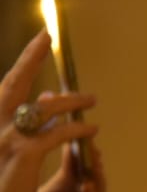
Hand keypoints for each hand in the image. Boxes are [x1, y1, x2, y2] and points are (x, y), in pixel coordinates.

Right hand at [0, 32, 98, 191]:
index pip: (6, 85)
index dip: (23, 62)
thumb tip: (46, 100)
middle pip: (13, 83)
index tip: (41, 39)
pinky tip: (92, 131)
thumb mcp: (8, 149)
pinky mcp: (24, 156)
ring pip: (42, 108)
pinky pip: (56, 135)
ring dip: (70, 101)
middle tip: (48, 36)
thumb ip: (23, 123)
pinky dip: (76, 130)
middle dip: (30, 57)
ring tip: (92, 100)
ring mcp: (6, 139)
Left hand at [10, 137, 106, 191]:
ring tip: (92, 154)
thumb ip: (61, 177)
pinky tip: (88, 187)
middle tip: (87, 132)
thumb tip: (66, 145)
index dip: (78, 145)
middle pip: (94, 175)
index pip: (81, 166)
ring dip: (96, 174)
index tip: (73, 122)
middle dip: (90, 154)